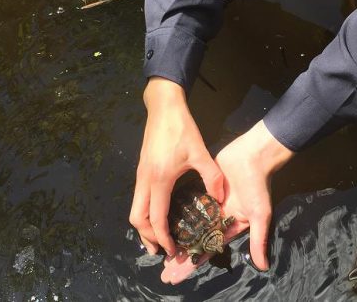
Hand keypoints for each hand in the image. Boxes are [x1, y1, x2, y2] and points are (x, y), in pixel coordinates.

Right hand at [130, 77, 223, 256]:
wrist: (163, 107)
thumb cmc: (182, 128)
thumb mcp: (200, 152)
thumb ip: (212, 177)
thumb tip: (221, 199)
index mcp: (160, 179)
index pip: (156, 218)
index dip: (163, 238)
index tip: (173, 250)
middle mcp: (145, 180)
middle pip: (137, 219)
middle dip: (147, 237)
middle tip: (162, 249)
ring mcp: (140, 175)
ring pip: (135, 209)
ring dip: (144, 225)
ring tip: (159, 237)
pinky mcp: (141, 169)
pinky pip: (139, 198)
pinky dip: (145, 212)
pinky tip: (159, 213)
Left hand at [161, 119, 293, 283]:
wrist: (254, 155)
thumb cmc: (258, 185)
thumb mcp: (260, 214)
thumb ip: (259, 240)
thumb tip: (263, 267)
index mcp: (228, 226)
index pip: (207, 250)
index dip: (191, 263)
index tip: (174, 276)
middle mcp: (217, 218)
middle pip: (194, 240)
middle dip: (180, 255)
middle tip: (162, 270)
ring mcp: (208, 203)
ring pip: (188, 223)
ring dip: (175, 234)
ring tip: (157, 246)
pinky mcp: (202, 188)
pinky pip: (186, 202)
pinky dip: (175, 211)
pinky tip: (159, 219)